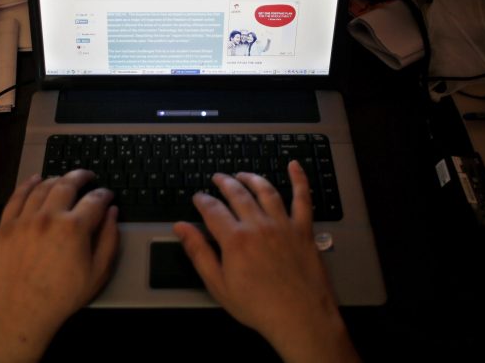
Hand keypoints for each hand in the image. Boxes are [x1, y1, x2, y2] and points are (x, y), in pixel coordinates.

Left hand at [0, 170, 118, 362]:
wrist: (22, 313)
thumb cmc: (63, 297)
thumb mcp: (98, 273)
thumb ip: (110, 239)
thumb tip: (112, 213)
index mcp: (74, 228)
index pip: (95, 199)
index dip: (104, 194)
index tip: (108, 194)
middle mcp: (49, 217)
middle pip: (68, 184)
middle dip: (82, 176)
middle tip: (88, 176)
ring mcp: (25, 219)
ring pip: (42, 187)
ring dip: (57, 178)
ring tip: (65, 179)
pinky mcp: (6, 226)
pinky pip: (17, 196)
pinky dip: (27, 184)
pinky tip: (35, 179)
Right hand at [173, 161, 358, 362]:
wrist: (300, 318)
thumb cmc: (258, 306)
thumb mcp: (218, 284)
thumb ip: (199, 252)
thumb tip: (181, 228)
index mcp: (235, 239)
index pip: (212, 209)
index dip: (202, 200)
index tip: (198, 197)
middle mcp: (258, 225)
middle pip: (237, 194)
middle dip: (224, 183)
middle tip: (217, 178)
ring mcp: (283, 225)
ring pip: (266, 190)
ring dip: (252, 178)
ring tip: (243, 174)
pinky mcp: (304, 230)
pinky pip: (303, 198)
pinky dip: (299, 179)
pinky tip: (294, 166)